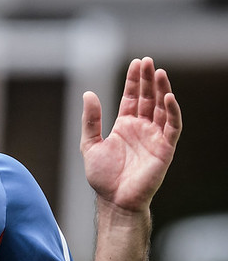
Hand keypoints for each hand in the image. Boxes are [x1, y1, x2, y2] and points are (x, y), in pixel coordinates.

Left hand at [81, 57, 181, 212]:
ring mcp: (154, 138)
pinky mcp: (165, 149)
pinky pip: (172, 127)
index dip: (134, 81)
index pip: (132, 97)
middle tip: (148, 61)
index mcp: (125, 126)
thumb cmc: (103, 176)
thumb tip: (88, 93)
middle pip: (148, 98)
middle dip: (148, 79)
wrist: (114, 200)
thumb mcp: (90, 144)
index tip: (137, 63)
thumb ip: (90, 120)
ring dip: (162, 90)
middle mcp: (141, 128)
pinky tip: (168, 97)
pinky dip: (172, 112)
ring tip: (159, 72)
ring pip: (162, 108)